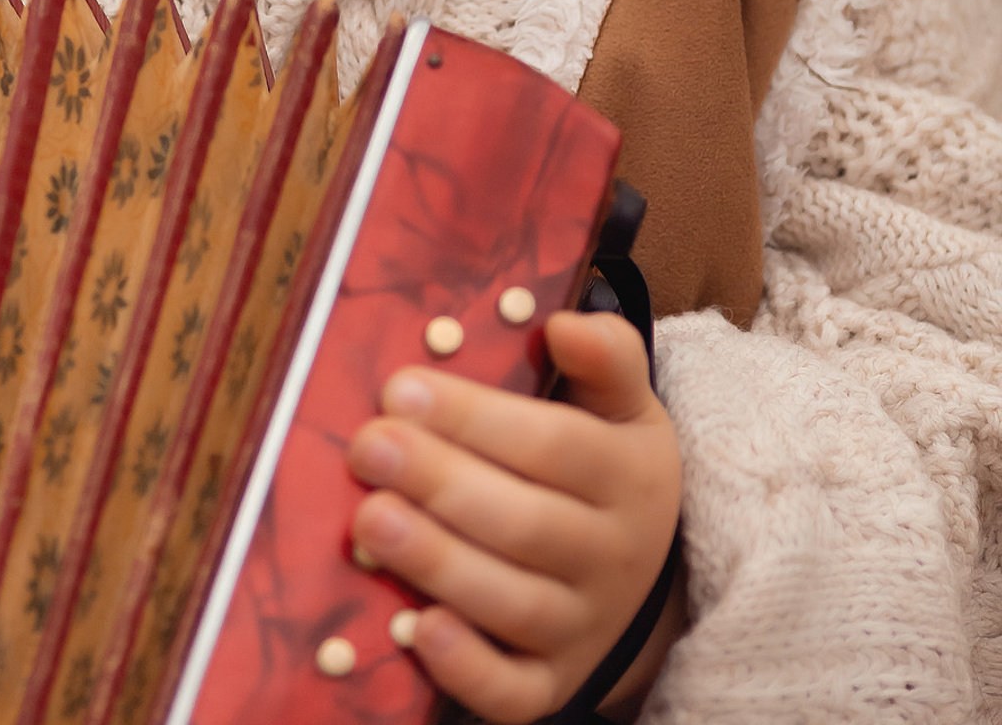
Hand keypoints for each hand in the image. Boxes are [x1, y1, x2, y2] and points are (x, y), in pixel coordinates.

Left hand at [346, 310, 682, 723]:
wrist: (645, 575)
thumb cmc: (602, 465)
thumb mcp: (623, 407)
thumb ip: (606, 356)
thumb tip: (566, 323)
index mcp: (626, 477)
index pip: (553, 446)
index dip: (475, 418)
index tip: (397, 386)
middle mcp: (610, 558)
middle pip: (524, 524)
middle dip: (439, 482)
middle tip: (367, 445)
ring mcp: (581, 628)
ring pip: (512, 603)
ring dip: (438, 563)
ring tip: (370, 520)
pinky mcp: (551, 684)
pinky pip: (515, 692)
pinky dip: (468, 668)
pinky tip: (419, 630)